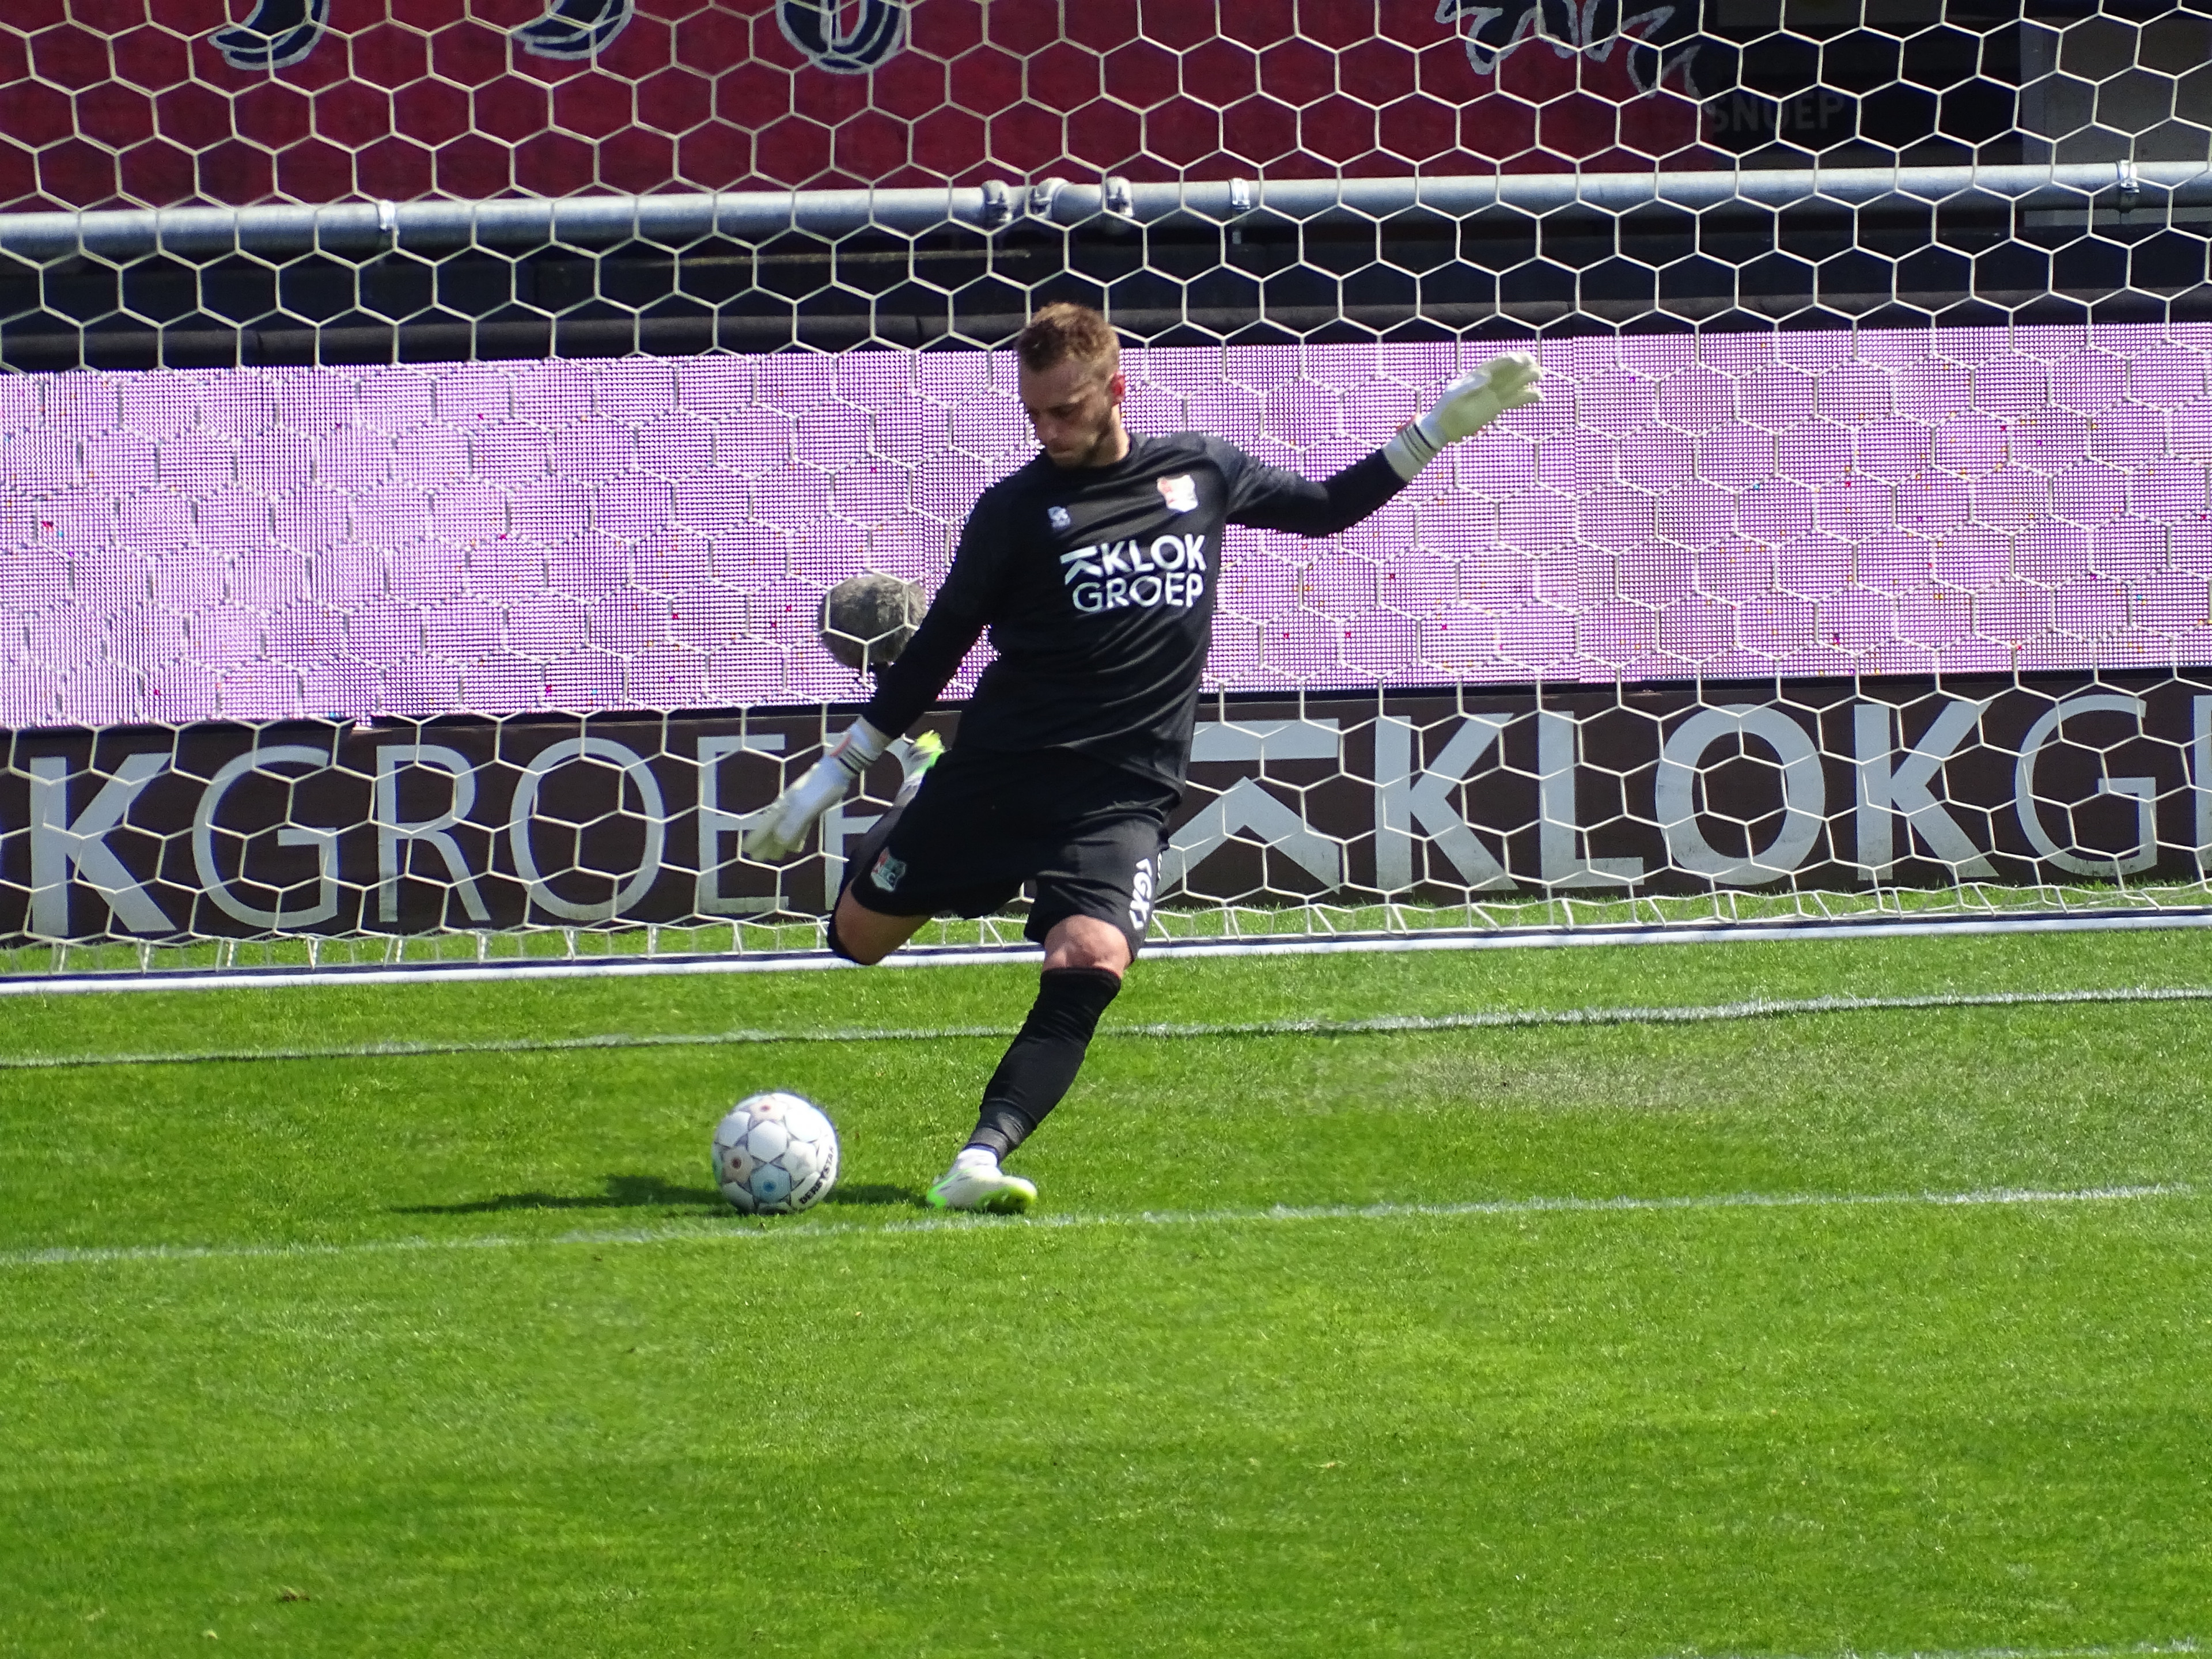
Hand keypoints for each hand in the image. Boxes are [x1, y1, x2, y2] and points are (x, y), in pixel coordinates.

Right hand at [742, 719, 889, 862]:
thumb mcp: (807, 807)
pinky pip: (799, 827)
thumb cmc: (821, 788)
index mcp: (784, 806)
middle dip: (765, 843)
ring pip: (785, 829)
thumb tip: (778, 839)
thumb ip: (793, 823)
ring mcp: (799, 808)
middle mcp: (788, 807)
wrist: (837, 770)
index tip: (747, 850)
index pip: (766, 826)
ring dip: (779, 842)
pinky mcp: (811, 809)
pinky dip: (795, 837)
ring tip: (774, 856)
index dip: (757, 839)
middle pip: (773, 829)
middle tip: (756, 857)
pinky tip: (795, 847)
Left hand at [1382, 352, 1543, 480]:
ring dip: (1527, 379)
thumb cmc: (1447, 408)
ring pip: (1514, 384)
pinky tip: (1539, 396)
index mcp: (1476, 375)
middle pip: (1508, 371)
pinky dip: (1526, 398)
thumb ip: (1471, 386)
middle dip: (1522, 367)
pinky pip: (1514, 400)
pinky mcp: (1497, 407)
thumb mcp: (1456, 395)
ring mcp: (1493, 394)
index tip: (1519, 359)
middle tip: (1535, 365)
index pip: (1495, 364)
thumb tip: (1487, 376)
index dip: (1508, 360)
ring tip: (1540, 376)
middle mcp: (1487, 382)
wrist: (1444, 427)